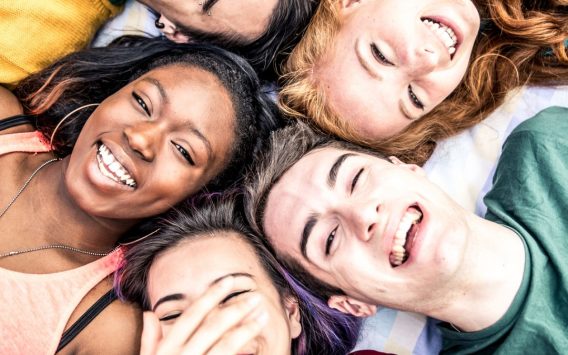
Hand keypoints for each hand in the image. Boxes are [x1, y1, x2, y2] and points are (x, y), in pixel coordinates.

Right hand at [140, 277, 267, 354]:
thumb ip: (150, 341)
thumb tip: (150, 313)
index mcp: (167, 350)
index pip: (191, 316)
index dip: (211, 296)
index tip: (229, 280)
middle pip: (212, 328)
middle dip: (235, 309)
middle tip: (255, 296)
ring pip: (225, 346)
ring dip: (246, 329)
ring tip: (262, 316)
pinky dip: (245, 353)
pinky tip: (259, 345)